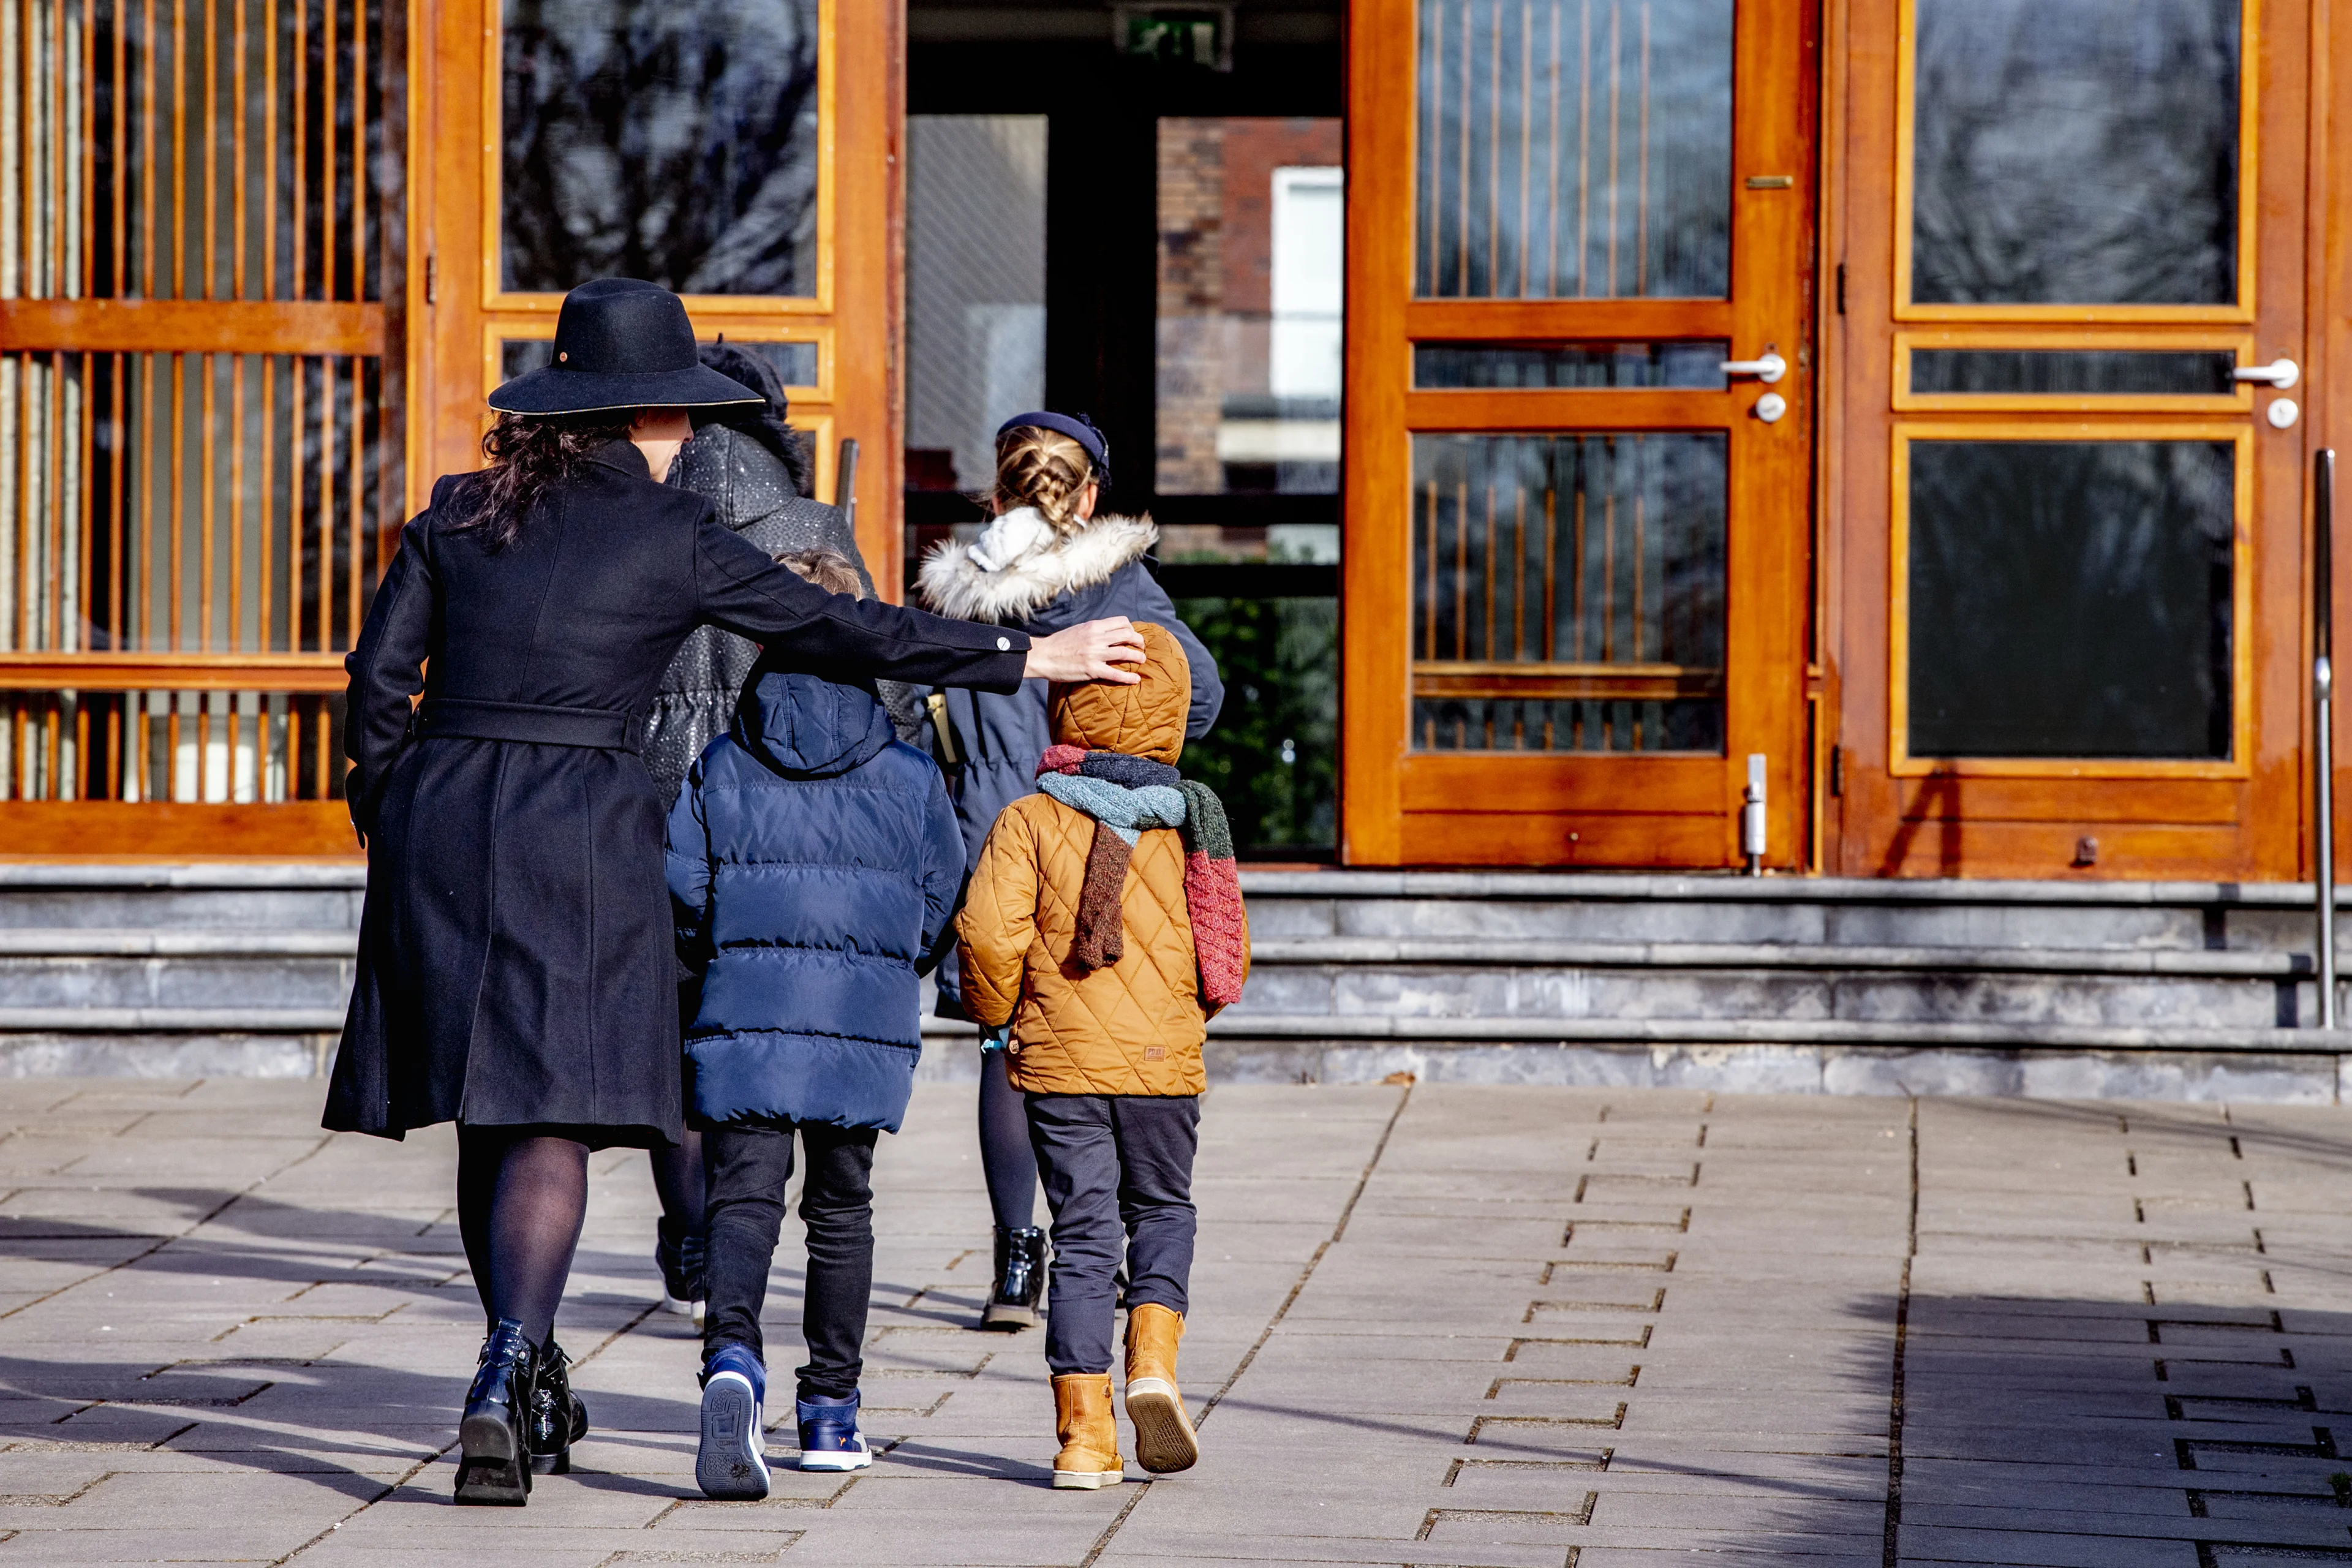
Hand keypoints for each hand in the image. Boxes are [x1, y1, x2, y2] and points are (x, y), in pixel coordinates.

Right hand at [1023, 617, 1145, 684]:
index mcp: (1094, 626)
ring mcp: (1095, 654)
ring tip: (1142, 660)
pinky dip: (1128, 677)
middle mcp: (1097, 638)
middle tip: (1141, 648)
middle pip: (1128, 635)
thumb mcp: (1078, 630)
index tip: (1131, 636)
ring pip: (1125, 653)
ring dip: (1138, 657)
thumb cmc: (1059, 643)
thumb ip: (1094, 631)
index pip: (1122, 622)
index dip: (1131, 629)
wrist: (1043, 656)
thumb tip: (1107, 633)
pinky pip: (1116, 674)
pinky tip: (1136, 679)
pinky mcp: (1092, 670)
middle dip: (1139, 641)